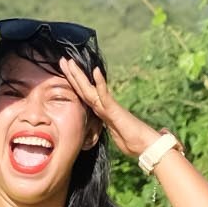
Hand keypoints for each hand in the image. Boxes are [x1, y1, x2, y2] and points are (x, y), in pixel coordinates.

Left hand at [56, 48, 161, 163]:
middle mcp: (103, 106)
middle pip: (84, 89)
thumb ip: (110, 126)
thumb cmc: (132, 142)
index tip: (65, 73)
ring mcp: (109, 107)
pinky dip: (100, 83)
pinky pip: (105, 96)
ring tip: (70, 62)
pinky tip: (95, 71)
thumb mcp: (114, 134)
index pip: (84, 95)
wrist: (145, 146)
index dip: (74, 84)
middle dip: (72, 75)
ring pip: (90, 89)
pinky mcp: (115, 111)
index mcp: (101, 112)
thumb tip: (107, 126)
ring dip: (79, 75)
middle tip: (62, 60)